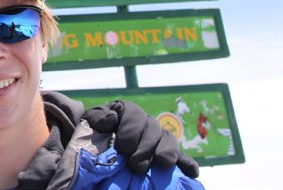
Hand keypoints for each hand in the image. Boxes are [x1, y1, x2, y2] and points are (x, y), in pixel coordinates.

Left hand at [83, 100, 198, 177]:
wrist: (95, 148)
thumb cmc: (93, 132)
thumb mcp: (90, 122)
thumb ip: (98, 117)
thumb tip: (113, 118)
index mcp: (128, 110)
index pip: (136, 115)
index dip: (131, 132)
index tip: (122, 148)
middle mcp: (146, 122)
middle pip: (154, 130)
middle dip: (146, 148)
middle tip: (136, 165)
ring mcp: (158, 138)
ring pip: (169, 140)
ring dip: (167, 152)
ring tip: (161, 164)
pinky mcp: (167, 155)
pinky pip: (182, 157)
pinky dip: (188, 163)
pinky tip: (192, 173)